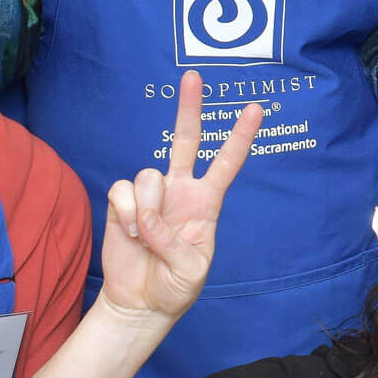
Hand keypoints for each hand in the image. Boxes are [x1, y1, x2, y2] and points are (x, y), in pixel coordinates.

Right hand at [97, 71, 262, 323]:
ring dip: (146, 209)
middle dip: (189, 108)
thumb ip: (173, 243)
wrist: (140, 302)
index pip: (227, 163)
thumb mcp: (189, 271)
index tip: (256, 109)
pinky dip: (126, 214)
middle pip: (185, 140)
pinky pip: (121, 190)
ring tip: (145, 236)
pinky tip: (130, 233)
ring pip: (148, 175)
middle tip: (195, 76)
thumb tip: (148, 216)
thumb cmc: (174, 287)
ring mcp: (150, 194)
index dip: (240, 137)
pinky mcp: (122, 202)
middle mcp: (180, 190)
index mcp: (206, 202)